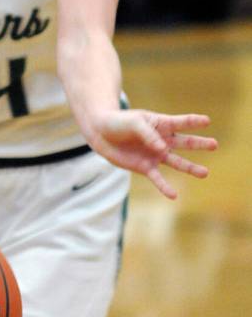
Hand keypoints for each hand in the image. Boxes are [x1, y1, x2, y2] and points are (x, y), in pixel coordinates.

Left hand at [91, 110, 216, 198]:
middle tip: (215, 144)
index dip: (193, 121)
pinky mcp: (145, 167)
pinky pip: (158, 179)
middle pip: (185, 142)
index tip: (207, 121)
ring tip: (205, 173)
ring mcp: (155, 154)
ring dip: (190, 168)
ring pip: (177, 162)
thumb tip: (162, 149)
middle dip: (199, 143)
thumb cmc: (120, 122)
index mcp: (162, 123)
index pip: (181, 122)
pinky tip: (174, 196)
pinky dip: (165, 187)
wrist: (101, 133)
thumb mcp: (134, 123)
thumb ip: (149, 135)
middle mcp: (162, 140)